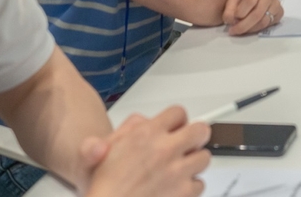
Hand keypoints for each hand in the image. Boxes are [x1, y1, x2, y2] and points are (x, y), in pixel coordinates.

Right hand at [84, 106, 210, 196]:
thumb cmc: (104, 188)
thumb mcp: (97, 153)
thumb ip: (121, 132)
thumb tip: (139, 122)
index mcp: (146, 134)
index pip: (178, 112)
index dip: (177, 120)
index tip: (175, 127)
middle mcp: (164, 150)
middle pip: (200, 130)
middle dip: (196, 136)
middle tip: (189, 143)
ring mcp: (177, 172)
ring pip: (203, 158)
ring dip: (194, 162)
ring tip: (180, 168)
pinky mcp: (184, 193)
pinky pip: (200, 184)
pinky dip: (191, 186)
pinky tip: (177, 188)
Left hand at [224, 0, 283, 35]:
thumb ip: (230, 8)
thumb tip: (229, 21)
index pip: (250, 0)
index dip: (240, 12)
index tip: (231, 19)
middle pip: (257, 14)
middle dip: (243, 26)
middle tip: (233, 31)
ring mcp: (276, 3)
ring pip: (264, 22)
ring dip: (250, 29)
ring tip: (240, 29)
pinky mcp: (280, 12)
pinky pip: (269, 24)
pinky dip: (259, 28)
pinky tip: (252, 26)